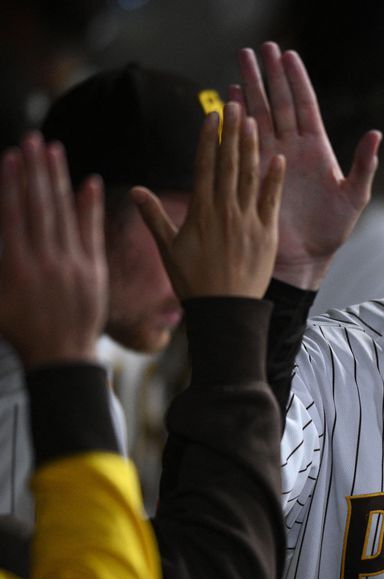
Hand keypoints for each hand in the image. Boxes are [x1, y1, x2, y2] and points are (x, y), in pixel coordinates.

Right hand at [0, 134, 105, 367]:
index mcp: (16, 267)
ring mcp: (73, 264)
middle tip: (34, 139)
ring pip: (64, 213)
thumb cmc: (19, 330)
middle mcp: (45, 261)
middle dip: (35, 170)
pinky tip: (88, 181)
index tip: (12, 156)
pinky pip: (92, 232)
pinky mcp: (94, 270)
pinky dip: (90, 206)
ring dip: (59, 179)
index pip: (13, 214)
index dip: (12, 183)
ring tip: (54, 150)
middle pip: (39, 206)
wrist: (61, 356)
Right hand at [131, 102, 285, 299]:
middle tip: (236, 104)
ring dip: (252, 148)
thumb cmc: (194, 283)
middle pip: (228, 164)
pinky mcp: (267, 235)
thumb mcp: (168, 249)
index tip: (212, 114)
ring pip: (249, 177)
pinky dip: (274, 179)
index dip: (208, 138)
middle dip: (232, 132)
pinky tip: (279, 158)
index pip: (204, 166)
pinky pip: (271, 201)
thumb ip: (154, 217)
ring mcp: (247, 222)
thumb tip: (135, 190)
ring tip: (255, 121)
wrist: (225, 311)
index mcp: (200, 212)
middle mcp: (224, 212)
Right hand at [233, 42, 380, 288]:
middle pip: (279, 102)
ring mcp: (270, 157)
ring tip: (241, 61)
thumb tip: (376, 133)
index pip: (305, 105)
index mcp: (316, 148)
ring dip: (249, 88)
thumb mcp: (354, 196)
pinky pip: (241, 139)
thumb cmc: (332, 229)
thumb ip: (363, 165)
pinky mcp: (252, 171)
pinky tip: (227, 97)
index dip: (297, 80)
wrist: (304, 257)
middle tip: (259, 47)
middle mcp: (292, 147)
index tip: (288, 55)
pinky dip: (234, 118)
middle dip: (269, 75)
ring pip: (258, 114)